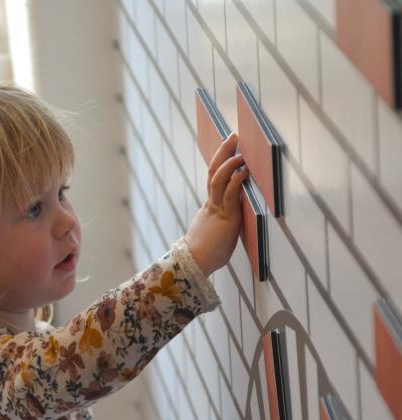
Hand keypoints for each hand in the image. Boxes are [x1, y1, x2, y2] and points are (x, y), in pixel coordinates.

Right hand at [185, 132, 247, 276]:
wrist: (195, 265)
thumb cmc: (206, 254)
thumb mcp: (215, 233)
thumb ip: (223, 222)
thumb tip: (233, 221)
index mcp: (209, 207)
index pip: (214, 180)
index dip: (220, 163)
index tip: (227, 149)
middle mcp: (211, 204)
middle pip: (214, 172)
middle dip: (223, 153)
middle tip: (232, 136)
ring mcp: (217, 210)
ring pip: (219, 179)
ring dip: (230, 162)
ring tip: (240, 149)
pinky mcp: (226, 218)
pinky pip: (230, 195)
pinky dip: (237, 181)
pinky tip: (244, 171)